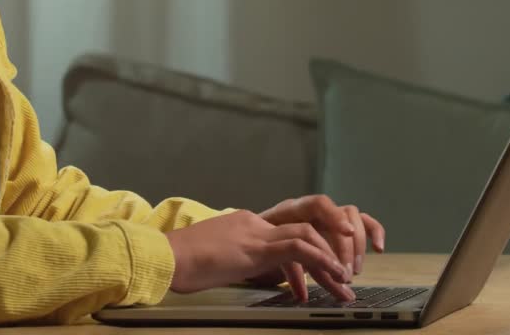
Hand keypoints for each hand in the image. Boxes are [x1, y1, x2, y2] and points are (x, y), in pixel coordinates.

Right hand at [164, 209, 352, 301]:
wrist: (165, 257)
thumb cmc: (180, 263)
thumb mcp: (213, 260)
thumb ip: (233, 261)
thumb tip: (240, 273)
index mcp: (245, 225)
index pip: (287, 234)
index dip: (309, 254)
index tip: (322, 274)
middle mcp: (254, 224)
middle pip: (303, 231)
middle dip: (328, 255)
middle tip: (344, 280)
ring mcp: (255, 233)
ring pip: (307, 237)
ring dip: (330, 261)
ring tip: (344, 284)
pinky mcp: (256, 248)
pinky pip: (298, 248)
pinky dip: (319, 260)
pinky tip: (332, 275)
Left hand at [248, 195, 385, 298]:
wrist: (259, 237)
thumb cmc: (264, 244)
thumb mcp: (271, 253)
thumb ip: (288, 267)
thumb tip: (302, 293)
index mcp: (293, 210)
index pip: (318, 204)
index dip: (335, 216)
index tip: (347, 233)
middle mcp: (315, 210)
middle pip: (341, 217)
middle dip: (346, 248)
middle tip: (345, 274)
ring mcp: (329, 216)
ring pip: (355, 220)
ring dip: (357, 247)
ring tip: (353, 271)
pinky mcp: (340, 226)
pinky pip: (364, 223)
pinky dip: (374, 233)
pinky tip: (379, 249)